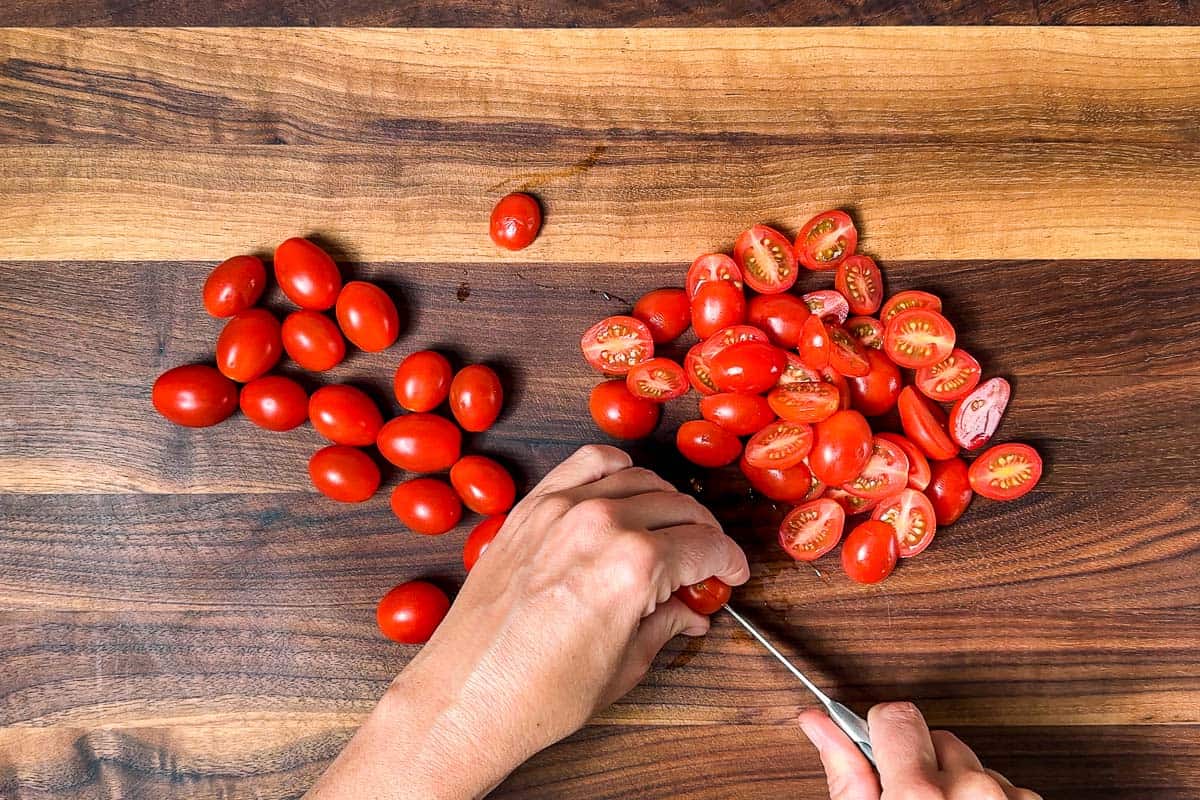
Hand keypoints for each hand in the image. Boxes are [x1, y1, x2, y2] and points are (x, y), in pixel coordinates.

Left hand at [307, 445, 748, 798]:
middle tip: (706, 559)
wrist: (466, 696)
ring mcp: (560, 508)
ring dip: (664, 499)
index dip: (729, 560)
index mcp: (634, 566)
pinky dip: (616, 469)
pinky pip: (585, 464)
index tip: (733, 572)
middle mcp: (600, 524)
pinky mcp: (530, 507)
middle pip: (678, 506)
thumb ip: (665, 627)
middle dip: (703, 533)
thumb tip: (691, 615)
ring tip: (670, 528)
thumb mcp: (622, 668)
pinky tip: (625, 490)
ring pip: (638, 477)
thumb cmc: (536, 694)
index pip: (706, 545)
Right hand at [799, 703, 1040, 799]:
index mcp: (919, 794)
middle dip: (922, 764)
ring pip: (973, 763)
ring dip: (959, 786)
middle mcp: (971, 792)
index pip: (895, 715)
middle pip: (936, 738)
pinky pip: (1007, 786)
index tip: (878, 753)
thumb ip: (846, 776)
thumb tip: (816, 722)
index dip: (881, 734)